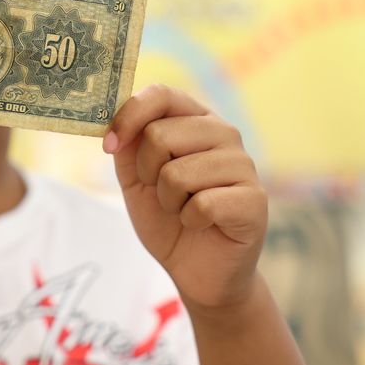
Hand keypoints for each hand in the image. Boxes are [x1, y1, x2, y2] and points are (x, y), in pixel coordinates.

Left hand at [104, 84, 265, 311]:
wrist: (199, 270)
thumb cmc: (168, 218)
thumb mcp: (136, 179)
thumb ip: (127, 145)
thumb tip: (114, 122)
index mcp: (195, 119)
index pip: (162, 94)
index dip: (129, 116)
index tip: (109, 146)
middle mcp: (224, 133)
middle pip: (161, 134)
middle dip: (147, 173)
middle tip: (161, 192)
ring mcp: (244, 164)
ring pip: (177, 172)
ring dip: (168, 201)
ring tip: (183, 209)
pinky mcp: (255, 200)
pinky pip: (201, 204)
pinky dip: (190, 220)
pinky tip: (202, 224)